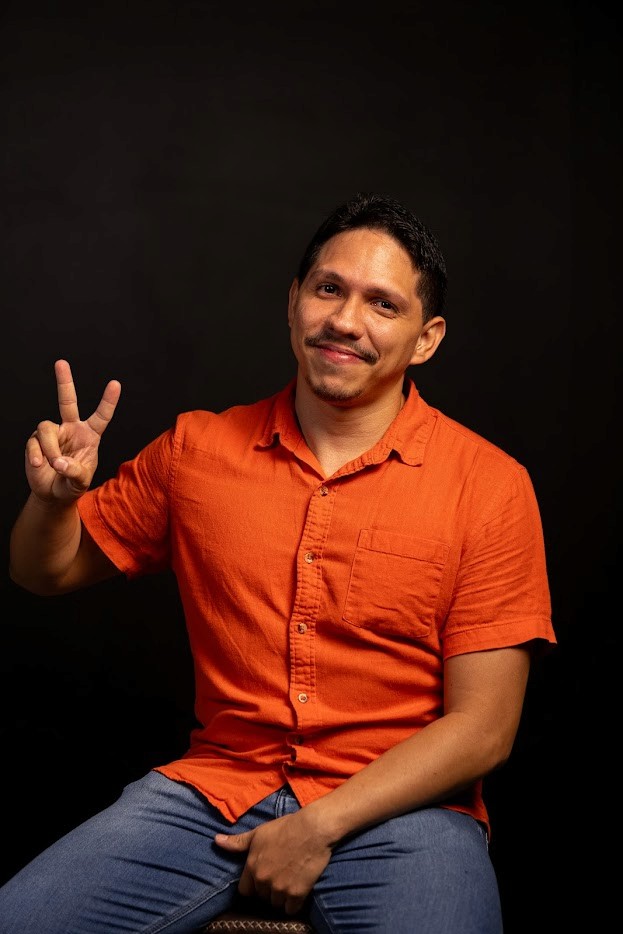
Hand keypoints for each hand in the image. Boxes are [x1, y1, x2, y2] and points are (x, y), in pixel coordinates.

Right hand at [25, 359, 120, 504]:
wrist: (53, 494)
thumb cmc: (72, 483)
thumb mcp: (81, 481)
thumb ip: (75, 472)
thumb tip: (60, 462)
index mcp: (89, 435)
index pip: (101, 416)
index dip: (108, 401)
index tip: (115, 384)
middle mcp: (71, 428)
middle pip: (67, 401)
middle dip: (64, 382)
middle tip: (61, 362)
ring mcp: (53, 433)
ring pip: (46, 428)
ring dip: (49, 449)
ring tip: (53, 465)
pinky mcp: (35, 440)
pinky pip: (34, 442)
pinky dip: (37, 455)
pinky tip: (39, 465)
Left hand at [214, 809, 332, 914]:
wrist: (313, 829)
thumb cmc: (286, 827)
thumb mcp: (259, 833)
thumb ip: (237, 842)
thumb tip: (216, 840)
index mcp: (252, 866)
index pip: (244, 890)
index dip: (253, 885)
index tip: (262, 879)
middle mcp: (263, 880)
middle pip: (261, 897)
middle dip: (268, 890)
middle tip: (279, 876)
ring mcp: (280, 888)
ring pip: (276, 904)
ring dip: (281, 897)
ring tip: (289, 882)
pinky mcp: (297, 893)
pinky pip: (291, 909)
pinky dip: (294, 904)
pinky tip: (298, 890)